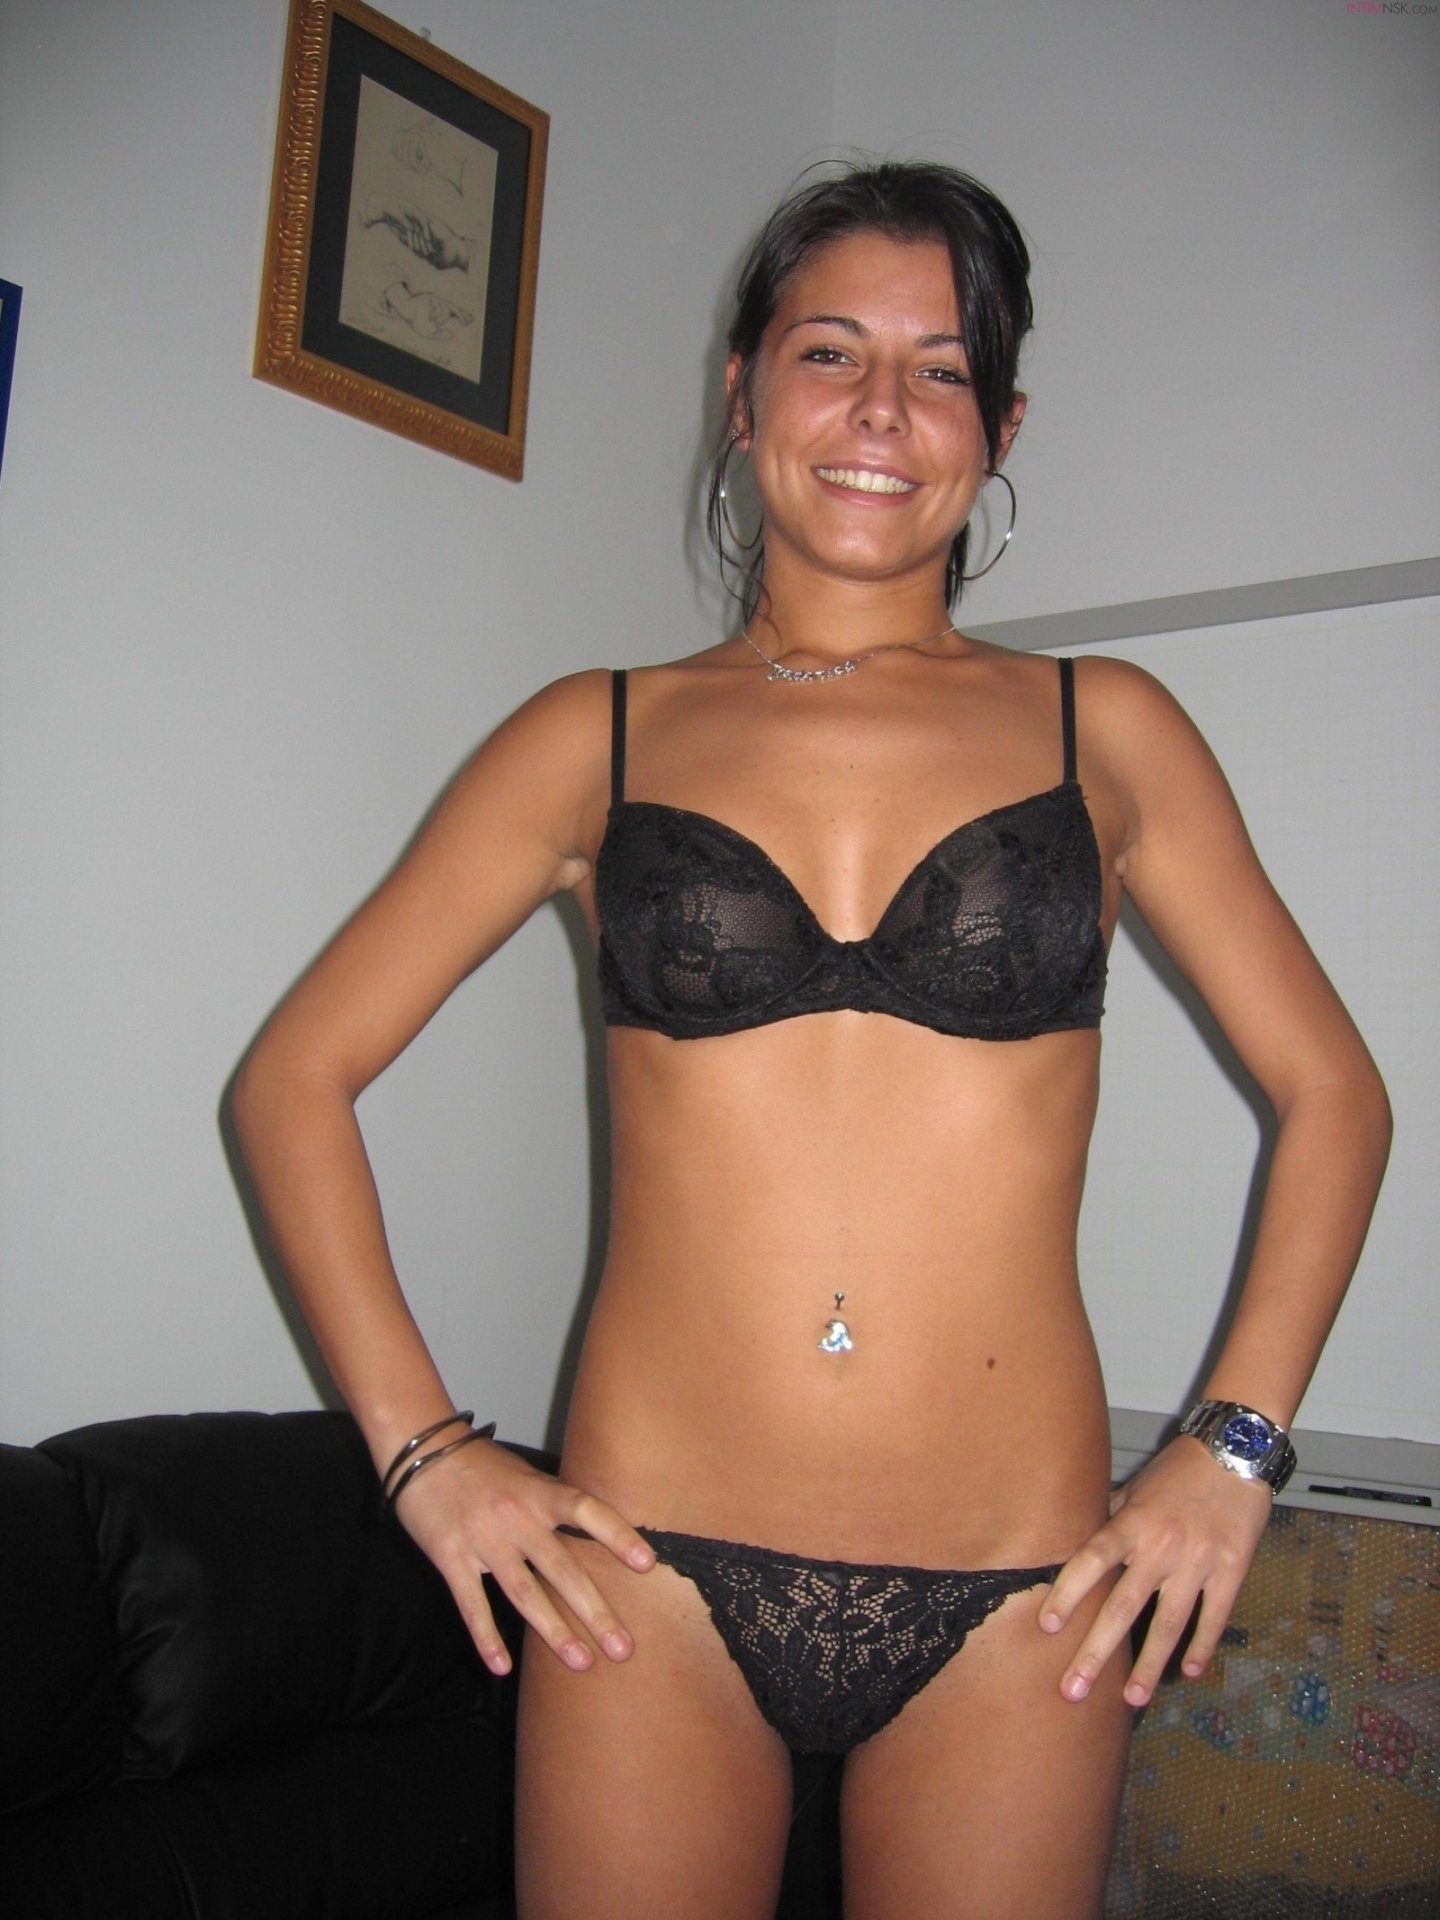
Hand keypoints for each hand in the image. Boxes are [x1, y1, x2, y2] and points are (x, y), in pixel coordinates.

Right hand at [391, 1436, 653, 1675]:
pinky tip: (500, 1667)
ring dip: (554, 1631)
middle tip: (623, 1649)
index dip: (617, 1535)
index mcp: (538, 1493)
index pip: (586, 1511)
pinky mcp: (450, 1558)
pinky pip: (472, 1604)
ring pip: (525, 1593)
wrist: (421, 1448)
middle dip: (595, 1611)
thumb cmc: (479, 1463)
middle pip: (563, 1568)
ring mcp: (484, 1539)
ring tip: (581, 1663)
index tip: (647, 1564)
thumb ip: (552, 1505)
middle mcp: (516, 1517)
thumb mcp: (524, 1475)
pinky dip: (485, 1638)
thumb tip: (592, 1532)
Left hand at [1038, 1436, 1271, 1707]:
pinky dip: (1202, 1646)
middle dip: (1096, 1652)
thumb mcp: (1137, 1486)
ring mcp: (1197, 1562)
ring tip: (1132, 1699)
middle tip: (1073, 1691)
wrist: (1235, 1450)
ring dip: (1149, 1665)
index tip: (1047, 1627)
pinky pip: (1214, 1617)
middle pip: (1123, 1607)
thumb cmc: (1179, 1469)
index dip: (1067, 1594)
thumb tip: (1073, 1537)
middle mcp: (1160, 1545)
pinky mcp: (1231, 1571)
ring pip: (1169, 1623)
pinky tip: (1190, 1672)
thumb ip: (1109, 1516)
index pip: (1090, 1561)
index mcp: (1131, 1522)